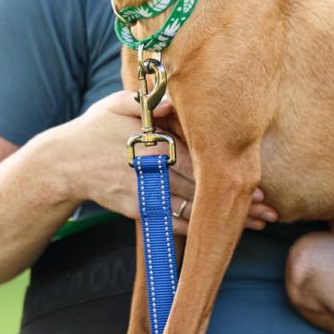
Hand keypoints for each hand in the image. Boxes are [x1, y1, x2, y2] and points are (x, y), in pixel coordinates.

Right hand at [62, 90, 278, 233]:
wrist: (63, 164)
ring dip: (225, 219)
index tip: (255, 178)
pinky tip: (220, 237)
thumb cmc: (95, 129)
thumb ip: (147, 100)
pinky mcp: (137, 210)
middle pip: (202, 186)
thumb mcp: (118, 104)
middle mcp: (151, 168)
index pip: (199, 157)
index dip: (229, 170)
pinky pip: (171, 223)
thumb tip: (175, 96)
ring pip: (193, 209)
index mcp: (153, 140)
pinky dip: (197, 232)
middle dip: (238, 199)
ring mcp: (144, 192)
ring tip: (259, 224)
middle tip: (271, 208)